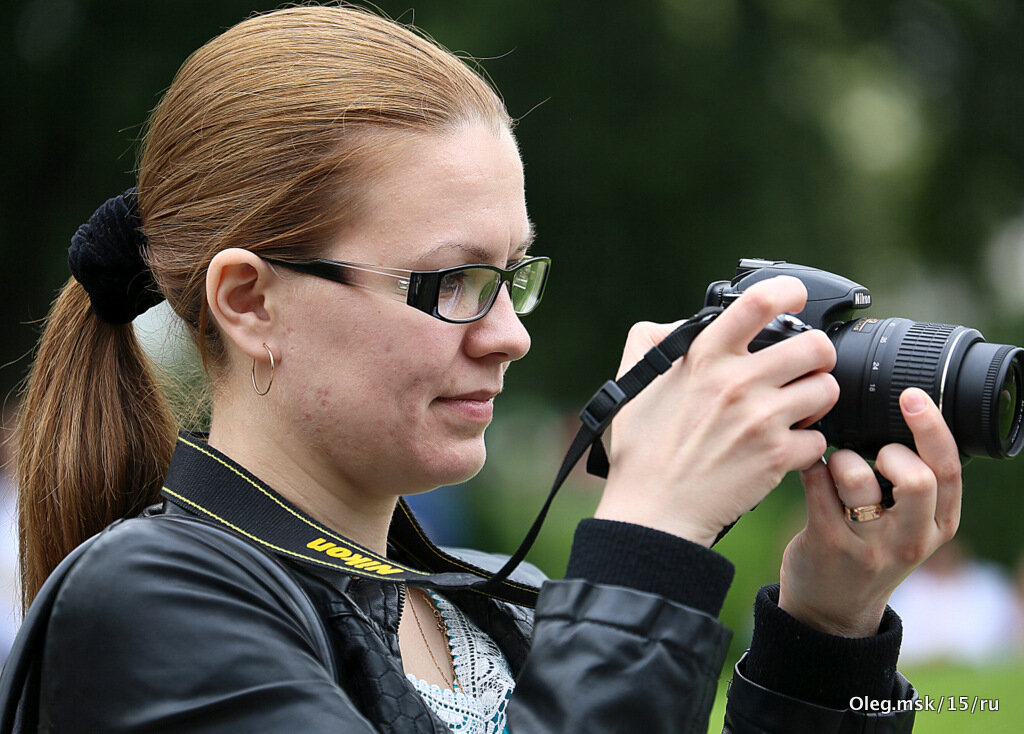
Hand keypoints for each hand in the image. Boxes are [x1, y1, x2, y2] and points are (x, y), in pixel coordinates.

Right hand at [595, 276, 838, 545]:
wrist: (653, 510)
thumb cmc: (642, 450)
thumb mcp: (633, 381)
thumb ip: (653, 339)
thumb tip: (685, 323)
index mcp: (703, 357)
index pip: (759, 302)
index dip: (788, 291)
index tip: (795, 296)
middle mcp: (737, 383)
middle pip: (816, 346)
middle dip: (817, 355)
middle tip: (803, 368)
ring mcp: (761, 420)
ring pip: (827, 390)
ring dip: (816, 399)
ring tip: (794, 410)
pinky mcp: (778, 458)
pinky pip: (820, 439)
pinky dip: (807, 445)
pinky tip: (783, 448)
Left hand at [778, 388, 961, 636]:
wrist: (832, 610)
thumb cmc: (871, 550)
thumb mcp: (911, 526)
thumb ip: (917, 484)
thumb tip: (903, 416)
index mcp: (938, 526)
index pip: (949, 473)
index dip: (933, 429)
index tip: (913, 396)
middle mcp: (909, 539)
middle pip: (916, 479)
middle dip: (891, 450)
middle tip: (874, 452)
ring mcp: (867, 545)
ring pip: (857, 477)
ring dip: (842, 457)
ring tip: (836, 466)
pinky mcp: (825, 542)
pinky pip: (816, 483)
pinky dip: (812, 466)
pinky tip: (812, 472)